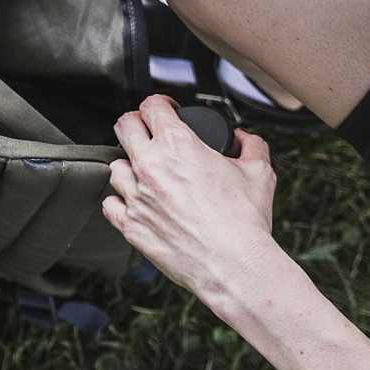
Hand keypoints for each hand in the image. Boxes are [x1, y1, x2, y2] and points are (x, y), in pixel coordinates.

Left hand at [102, 95, 279, 299]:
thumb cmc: (245, 222)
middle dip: (136, 123)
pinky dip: (121, 201)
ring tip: (145, 173)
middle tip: (149, 132)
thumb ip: (251, 146)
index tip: (167, 110)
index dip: (160, 103)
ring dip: (129, 165)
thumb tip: (244, 138)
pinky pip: (110, 204)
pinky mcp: (130, 225)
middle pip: (124, 126)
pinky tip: (136, 202)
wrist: (235, 266)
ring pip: (115, 166)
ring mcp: (136, 196)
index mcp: (177, 145)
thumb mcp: (258, 172)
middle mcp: (150, 166)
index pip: (152, 106)